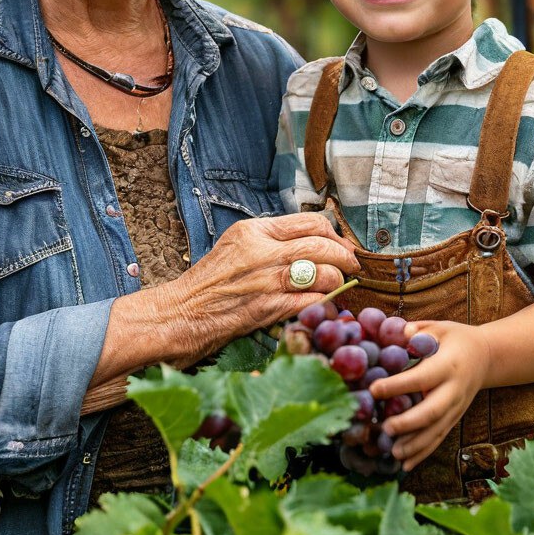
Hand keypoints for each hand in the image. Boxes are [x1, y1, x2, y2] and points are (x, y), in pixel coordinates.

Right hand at [168, 212, 359, 362]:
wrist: (182, 312)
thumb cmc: (209, 282)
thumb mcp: (237, 245)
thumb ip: (270, 240)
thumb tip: (311, 242)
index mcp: (254, 230)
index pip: (309, 222)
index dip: (334, 234)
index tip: (342, 244)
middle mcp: (260, 251)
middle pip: (320, 244)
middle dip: (344, 256)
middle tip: (351, 265)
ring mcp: (264, 280)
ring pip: (320, 272)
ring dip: (336, 280)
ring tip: (338, 285)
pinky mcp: (265, 308)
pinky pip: (308, 301)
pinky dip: (323, 302)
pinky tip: (325, 303)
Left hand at [370, 320, 489, 469]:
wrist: (486, 356)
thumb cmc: (455, 338)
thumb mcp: (440, 327)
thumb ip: (419, 331)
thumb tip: (401, 333)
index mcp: (448, 365)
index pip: (421, 378)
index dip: (398, 385)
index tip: (374, 389)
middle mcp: (454, 390)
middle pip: (432, 411)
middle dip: (409, 423)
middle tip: (386, 428)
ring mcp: (456, 408)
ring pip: (436, 431)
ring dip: (415, 445)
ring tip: (393, 453)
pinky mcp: (455, 418)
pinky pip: (439, 438)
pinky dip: (423, 453)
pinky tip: (406, 465)